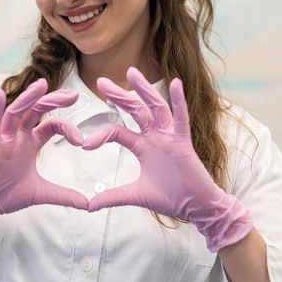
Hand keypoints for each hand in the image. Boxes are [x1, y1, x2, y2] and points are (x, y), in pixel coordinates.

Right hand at [0, 79, 87, 229]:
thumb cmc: (5, 195)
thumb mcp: (41, 194)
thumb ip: (64, 196)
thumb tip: (87, 204)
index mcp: (30, 144)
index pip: (50, 125)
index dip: (67, 128)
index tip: (81, 140)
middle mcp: (17, 137)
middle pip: (36, 111)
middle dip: (53, 101)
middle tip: (73, 95)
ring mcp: (3, 140)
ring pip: (16, 113)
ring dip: (28, 98)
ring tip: (42, 85)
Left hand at [84, 67, 252, 251]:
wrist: (196, 208)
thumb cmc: (171, 198)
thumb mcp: (136, 195)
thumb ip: (113, 197)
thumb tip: (88, 206)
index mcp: (144, 146)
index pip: (119, 132)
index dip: (102, 135)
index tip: (84, 144)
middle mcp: (156, 137)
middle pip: (135, 111)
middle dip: (119, 96)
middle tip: (101, 81)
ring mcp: (170, 137)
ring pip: (156, 108)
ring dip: (144, 90)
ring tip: (131, 72)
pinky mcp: (184, 142)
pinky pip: (181, 118)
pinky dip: (179, 101)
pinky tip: (175, 83)